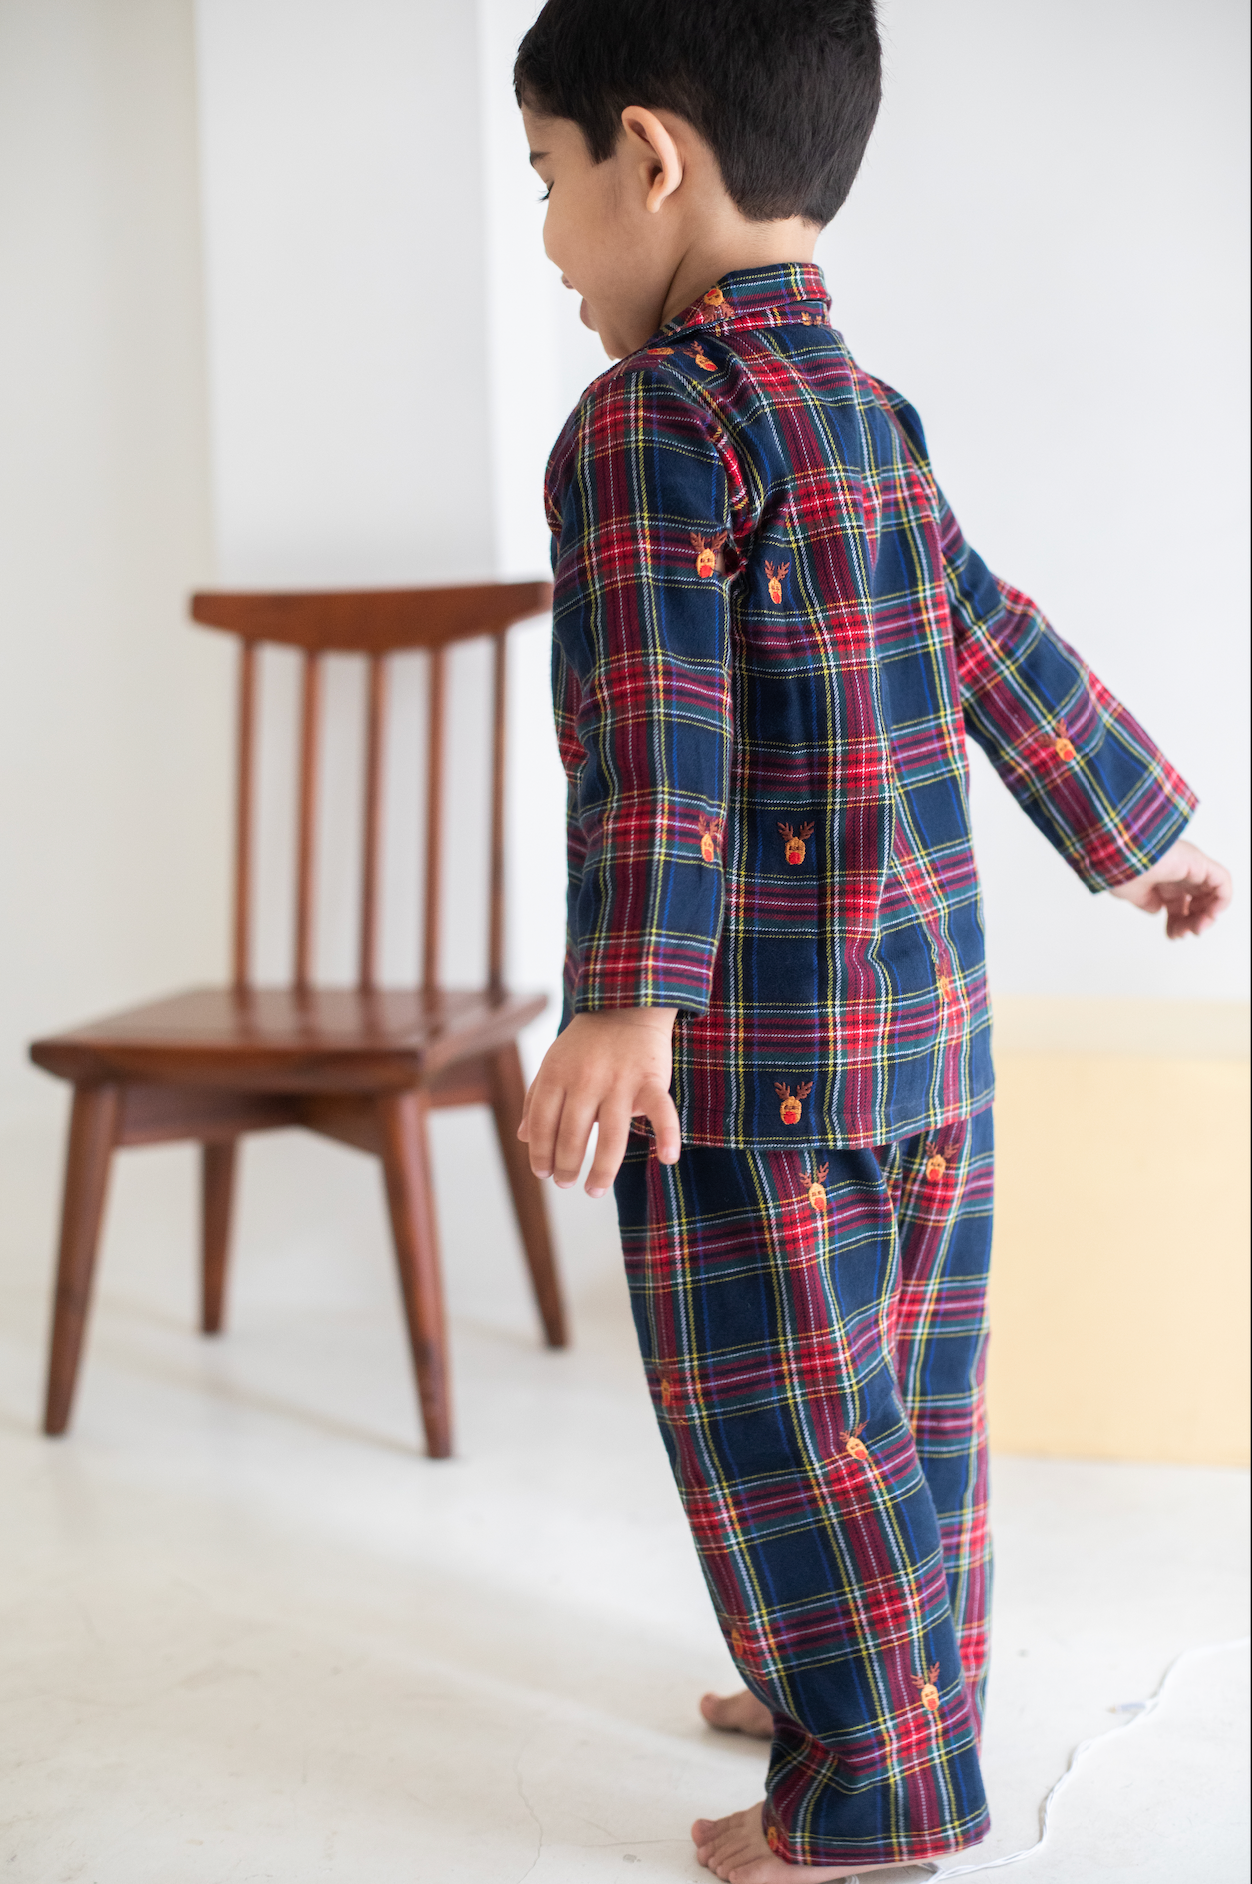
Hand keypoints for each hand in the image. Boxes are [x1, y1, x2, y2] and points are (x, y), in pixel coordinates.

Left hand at [518, 1007, 679, 1196]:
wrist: (627, 1002)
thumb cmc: (587, 1041)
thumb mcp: (553, 1062)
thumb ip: (537, 1098)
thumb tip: (523, 1138)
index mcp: (557, 1074)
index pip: (542, 1123)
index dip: (540, 1153)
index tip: (543, 1174)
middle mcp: (586, 1080)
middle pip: (572, 1135)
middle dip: (566, 1167)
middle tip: (567, 1184)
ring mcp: (620, 1081)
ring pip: (611, 1136)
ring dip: (602, 1170)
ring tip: (593, 1190)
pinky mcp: (651, 1079)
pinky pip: (661, 1110)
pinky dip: (668, 1134)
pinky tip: (668, 1159)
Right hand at [1108, 837, 1232, 937]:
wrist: (1114, 855)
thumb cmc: (1117, 869)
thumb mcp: (1132, 894)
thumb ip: (1147, 902)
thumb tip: (1158, 910)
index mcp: (1162, 879)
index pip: (1180, 905)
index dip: (1178, 924)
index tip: (1171, 935)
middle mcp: (1179, 872)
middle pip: (1197, 902)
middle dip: (1193, 923)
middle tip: (1184, 934)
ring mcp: (1190, 867)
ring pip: (1212, 894)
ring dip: (1208, 915)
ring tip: (1197, 928)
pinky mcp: (1199, 862)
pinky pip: (1222, 882)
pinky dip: (1221, 901)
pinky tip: (1209, 914)